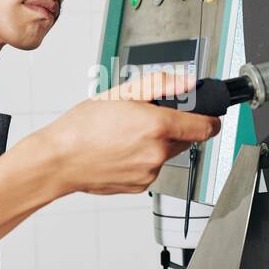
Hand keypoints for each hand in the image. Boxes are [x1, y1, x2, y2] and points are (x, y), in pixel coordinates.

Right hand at [34, 71, 220, 196]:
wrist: (59, 160)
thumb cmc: (81, 128)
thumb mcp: (120, 93)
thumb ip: (159, 85)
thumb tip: (186, 82)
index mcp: (157, 127)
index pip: (205, 127)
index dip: (209, 119)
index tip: (208, 116)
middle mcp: (157, 153)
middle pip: (186, 140)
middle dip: (174, 128)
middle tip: (146, 120)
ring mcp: (149, 173)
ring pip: (166, 155)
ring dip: (155, 145)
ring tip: (125, 136)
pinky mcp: (140, 186)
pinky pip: (151, 169)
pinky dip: (142, 160)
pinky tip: (121, 152)